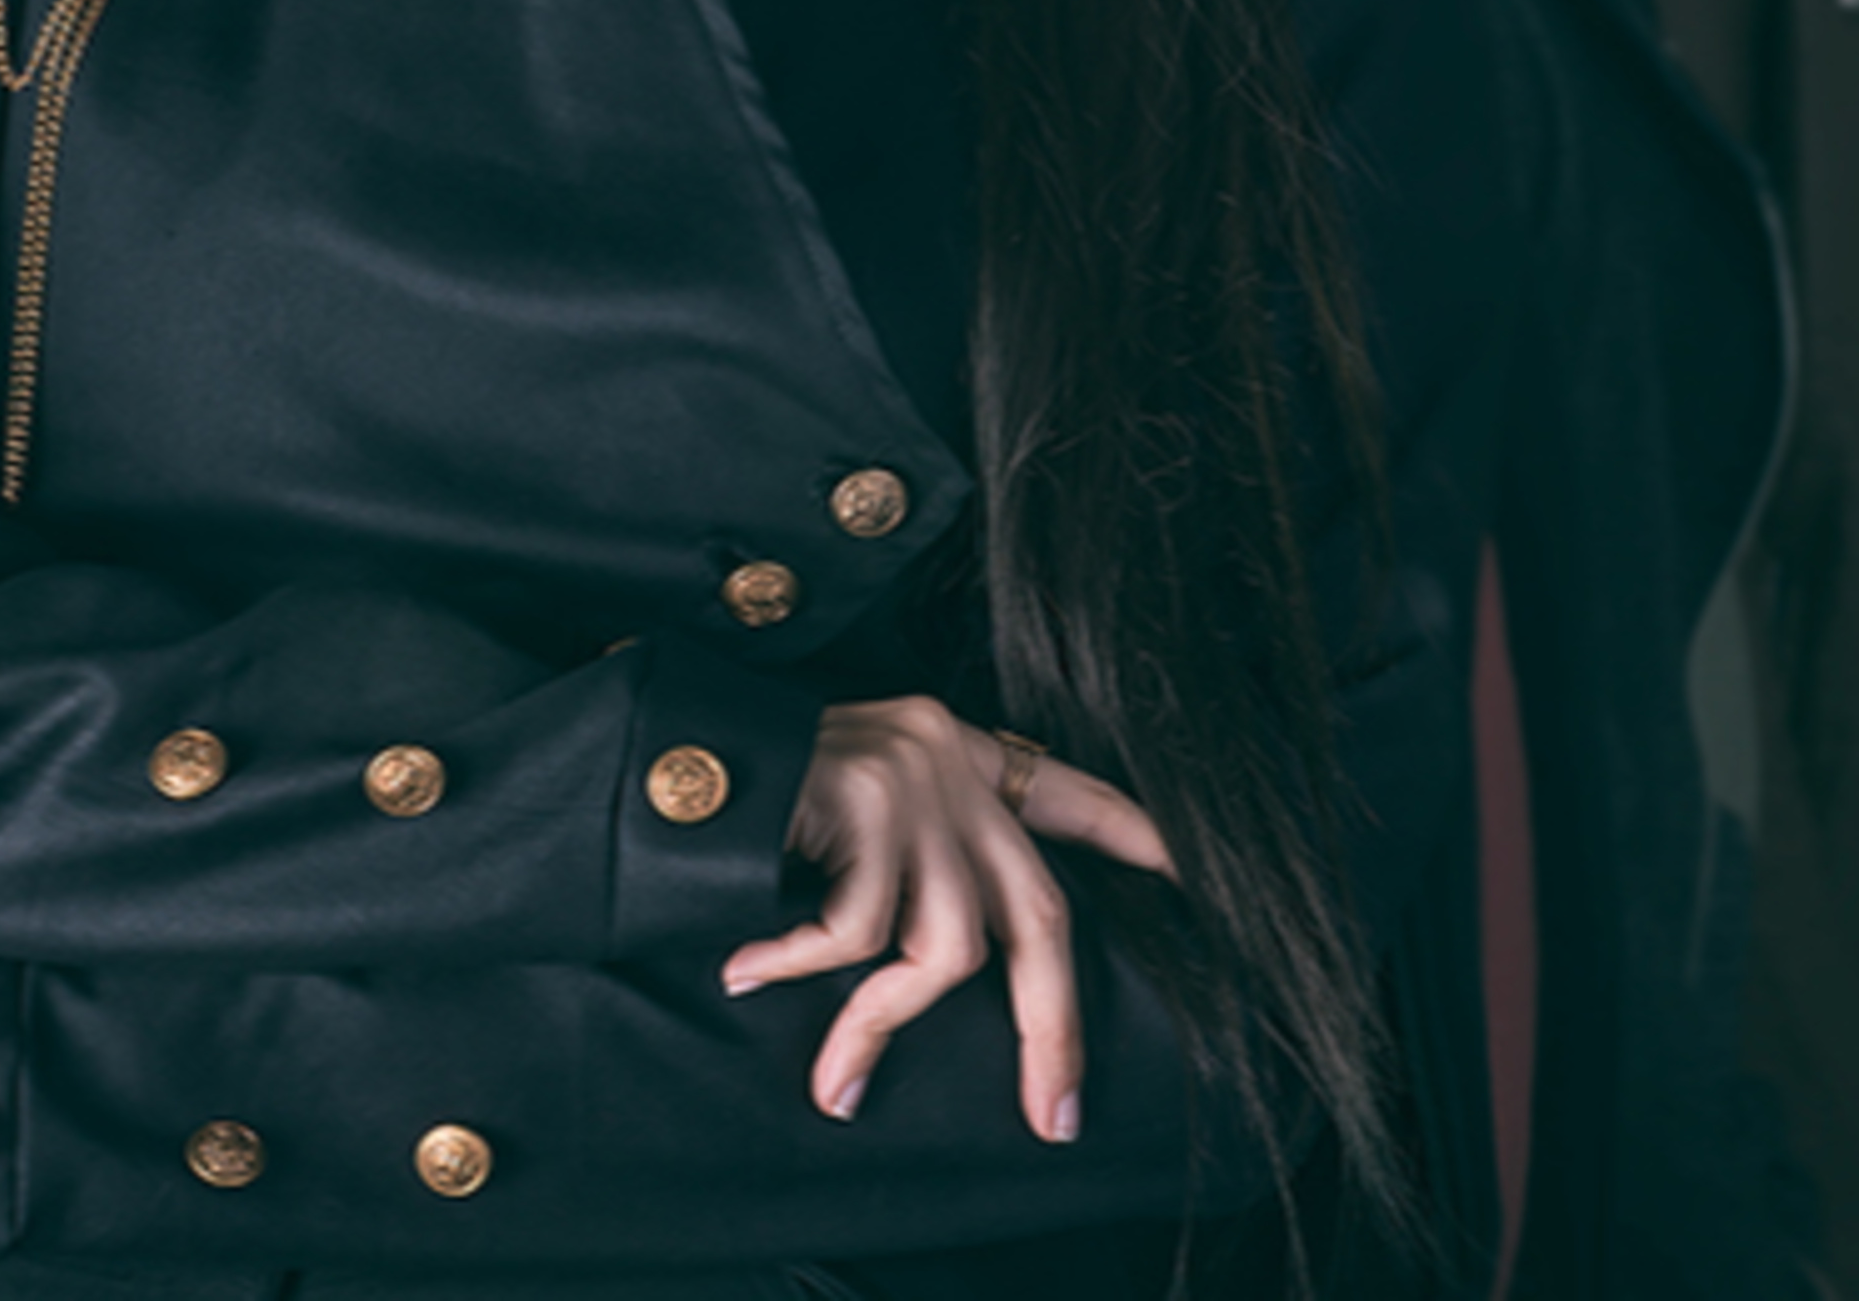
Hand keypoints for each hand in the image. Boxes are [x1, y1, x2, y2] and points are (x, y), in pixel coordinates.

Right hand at [720, 695, 1173, 1142]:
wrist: (666, 743)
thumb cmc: (748, 790)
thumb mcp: (851, 801)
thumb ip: (914, 850)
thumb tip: (960, 962)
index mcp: (953, 749)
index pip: (1069, 791)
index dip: (1134, 836)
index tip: (1192, 877)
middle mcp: (946, 756)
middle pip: (1039, 910)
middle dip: (1053, 1025)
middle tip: (1053, 1115)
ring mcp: (909, 776)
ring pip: (946, 944)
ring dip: (884, 1026)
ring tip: (833, 1076)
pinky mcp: (859, 797)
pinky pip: (858, 933)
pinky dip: (807, 974)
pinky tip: (749, 973)